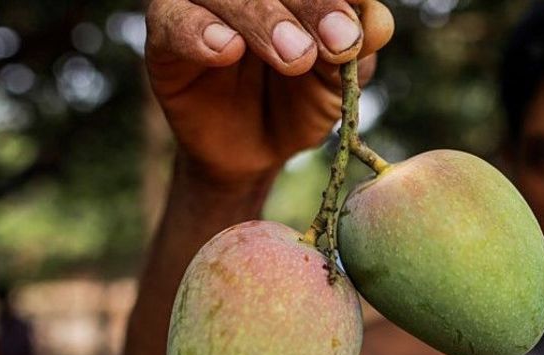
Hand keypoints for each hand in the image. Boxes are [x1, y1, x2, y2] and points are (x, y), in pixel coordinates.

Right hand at [145, 0, 393, 185]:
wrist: (255, 151)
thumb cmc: (300, 101)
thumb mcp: (338, 82)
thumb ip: (357, 50)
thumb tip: (379, 20)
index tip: (357, 29)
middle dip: (310, 6)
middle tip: (336, 43)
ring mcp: (202, 4)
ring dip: (261, 19)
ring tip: (295, 57)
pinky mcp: (165, 33)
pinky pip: (173, 21)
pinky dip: (199, 33)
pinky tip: (226, 50)